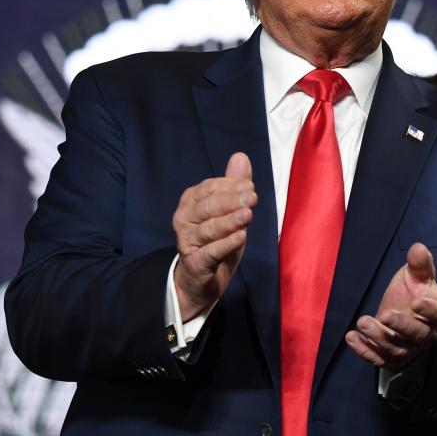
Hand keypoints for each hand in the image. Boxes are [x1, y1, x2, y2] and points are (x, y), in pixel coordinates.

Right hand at [173, 152, 255, 320]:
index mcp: (191, 201)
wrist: (199, 280)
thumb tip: (240, 156)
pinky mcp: (195, 263)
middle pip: (208, 206)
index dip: (231, 186)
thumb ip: (233, 185)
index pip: (210, 188)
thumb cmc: (215, 240)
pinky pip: (210, 252)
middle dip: (231, 201)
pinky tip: (240, 237)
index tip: (250, 187)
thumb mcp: (228, 211)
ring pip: (209, 229)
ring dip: (229, 221)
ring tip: (247, 214)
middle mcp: (184, 219)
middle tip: (253, 197)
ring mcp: (187, 241)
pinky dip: (225, 244)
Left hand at [346, 242, 436, 369]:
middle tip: (385, 314)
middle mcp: (425, 334)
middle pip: (416, 334)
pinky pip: (378, 358)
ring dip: (378, 337)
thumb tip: (418, 247)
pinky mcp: (390, 357)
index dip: (429, 310)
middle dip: (400, 325)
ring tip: (362, 322)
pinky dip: (365, 351)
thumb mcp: (419, 277)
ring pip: (395, 348)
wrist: (409, 318)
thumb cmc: (416, 293)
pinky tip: (352, 338)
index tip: (417, 302)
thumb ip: (420, 264)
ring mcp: (407, 349)